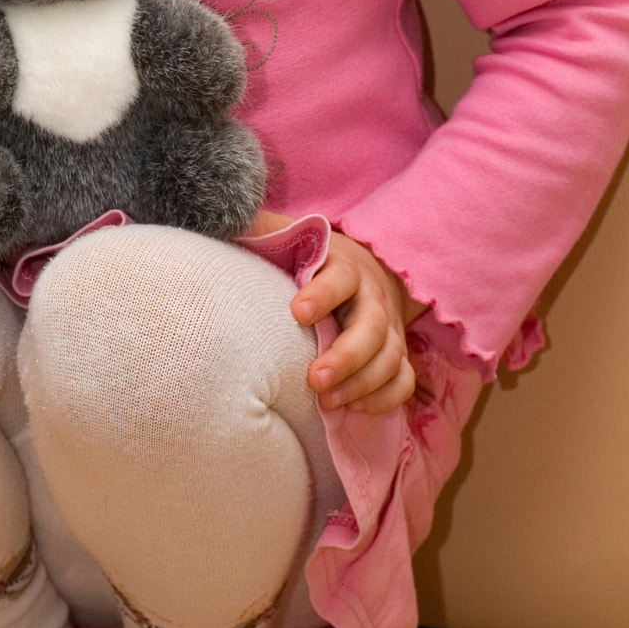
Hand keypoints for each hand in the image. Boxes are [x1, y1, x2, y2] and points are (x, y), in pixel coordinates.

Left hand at [252, 209, 426, 417]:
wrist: (368, 270)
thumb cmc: (314, 260)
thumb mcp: (292, 239)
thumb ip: (263, 231)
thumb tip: (225, 218)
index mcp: (345, 268)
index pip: (340, 279)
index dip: (322, 295)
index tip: (296, 313)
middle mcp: (373, 299)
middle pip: (372, 328)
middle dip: (346, 357)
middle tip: (314, 380)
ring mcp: (390, 329)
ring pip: (391, 358)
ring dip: (362, 383)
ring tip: (327, 403)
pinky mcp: (397, 354)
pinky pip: (403, 380)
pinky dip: (385, 397)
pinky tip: (354, 409)